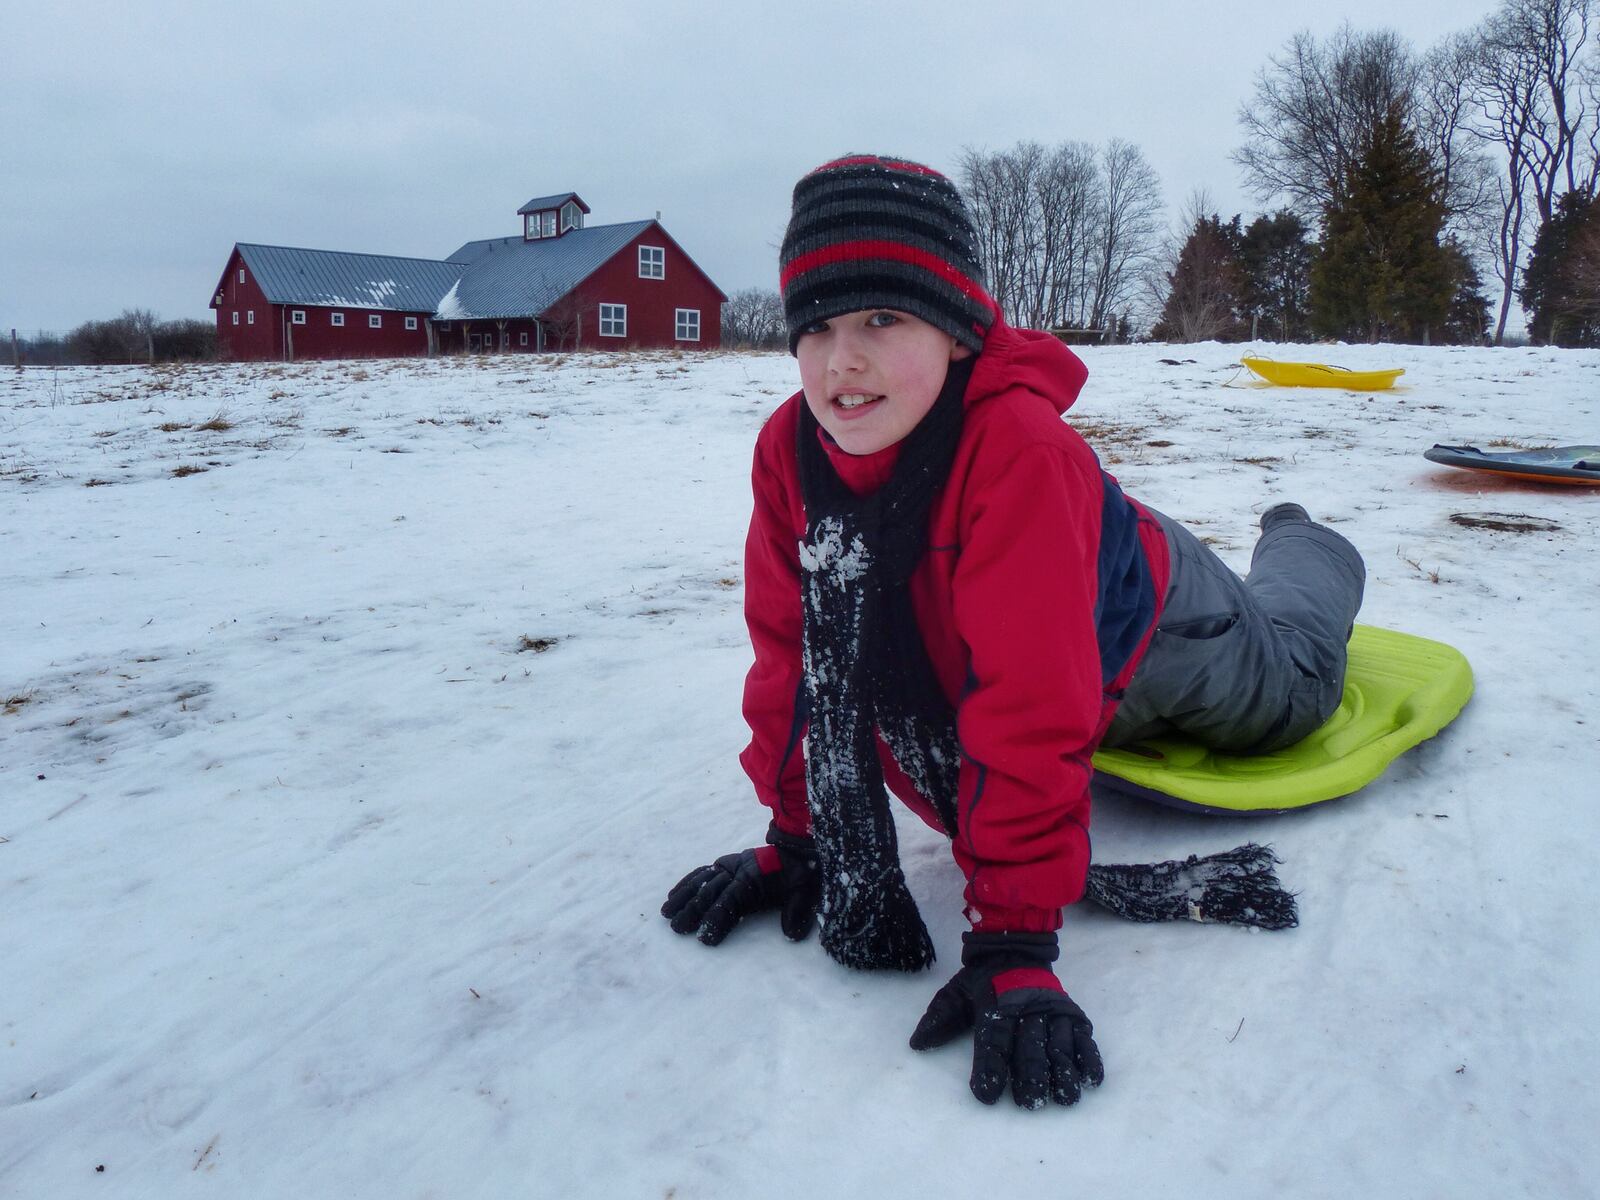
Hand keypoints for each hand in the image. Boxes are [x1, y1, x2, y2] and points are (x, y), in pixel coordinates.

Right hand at [660, 827, 819, 944]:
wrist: (798, 847)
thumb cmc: (802, 873)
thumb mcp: (807, 891)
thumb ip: (798, 911)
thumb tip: (790, 934)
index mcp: (755, 877)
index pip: (732, 900)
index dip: (717, 918)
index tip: (705, 937)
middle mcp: (737, 870)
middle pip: (711, 892)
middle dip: (693, 911)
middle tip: (677, 928)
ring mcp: (730, 865)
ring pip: (702, 881)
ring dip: (683, 896)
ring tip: (667, 913)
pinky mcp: (725, 864)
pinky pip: (702, 873)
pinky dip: (686, 883)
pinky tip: (673, 894)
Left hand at [909, 931, 1102, 1108]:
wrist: (1015, 946)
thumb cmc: (983, 979)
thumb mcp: (956, 992)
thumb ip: (939, 1017)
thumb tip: (917, 1043)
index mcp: (996, 1007)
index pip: (992, 1042)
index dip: (989, 1069)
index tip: (986, 1095)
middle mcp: (1026, 1010)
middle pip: (1030, 1048)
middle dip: (1030, 1077)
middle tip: (1029, 1103)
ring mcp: (1052, 1010)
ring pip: (1060, 1045)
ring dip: (1063, 1073)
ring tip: (1064, 1097)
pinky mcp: (1071, 1012)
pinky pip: (1083, 1036)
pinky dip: (1090, 1057)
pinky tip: (1091, 1079)